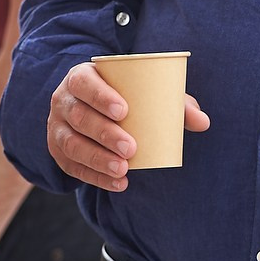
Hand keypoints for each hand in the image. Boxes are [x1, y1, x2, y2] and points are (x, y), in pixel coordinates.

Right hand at [46, 61, 209, 192]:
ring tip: (123, 169)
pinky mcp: (58, 152)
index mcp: (81, 77)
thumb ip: (174, 103)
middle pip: (79, 116)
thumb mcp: (143, 92)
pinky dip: (95, 177)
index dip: (100, 96)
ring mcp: (56, 127)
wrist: (89, 109)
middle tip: (131, 147)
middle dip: (104, 134)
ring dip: (98, 159)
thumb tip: (203, 122)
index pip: (84, 83)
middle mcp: (63, 100)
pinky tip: (118, 183)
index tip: (124, 111)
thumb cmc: (123, 96)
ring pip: (72, 144)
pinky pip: (72, 167)